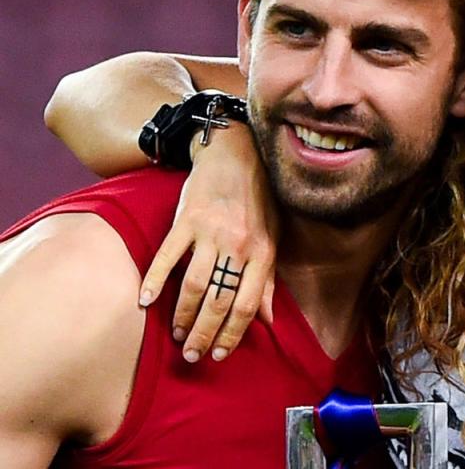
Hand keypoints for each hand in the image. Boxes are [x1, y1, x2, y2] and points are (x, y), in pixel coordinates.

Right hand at [138, 123, 277, 361]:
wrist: (236, 155)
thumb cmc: (258, 200)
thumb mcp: (273, 237)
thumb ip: (269, 280)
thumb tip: (268, 319)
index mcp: (263, 252)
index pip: (247, 304)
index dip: (233, 334)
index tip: (219, 354)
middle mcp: (238, 245)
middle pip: (220, 300)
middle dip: (204, 333)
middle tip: (191, 355)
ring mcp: (211, 232)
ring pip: (196, 285)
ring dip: (182, 315)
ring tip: (175, 336)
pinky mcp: (186, 220)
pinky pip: (168, 256)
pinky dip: (156, 280)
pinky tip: (145, 301)